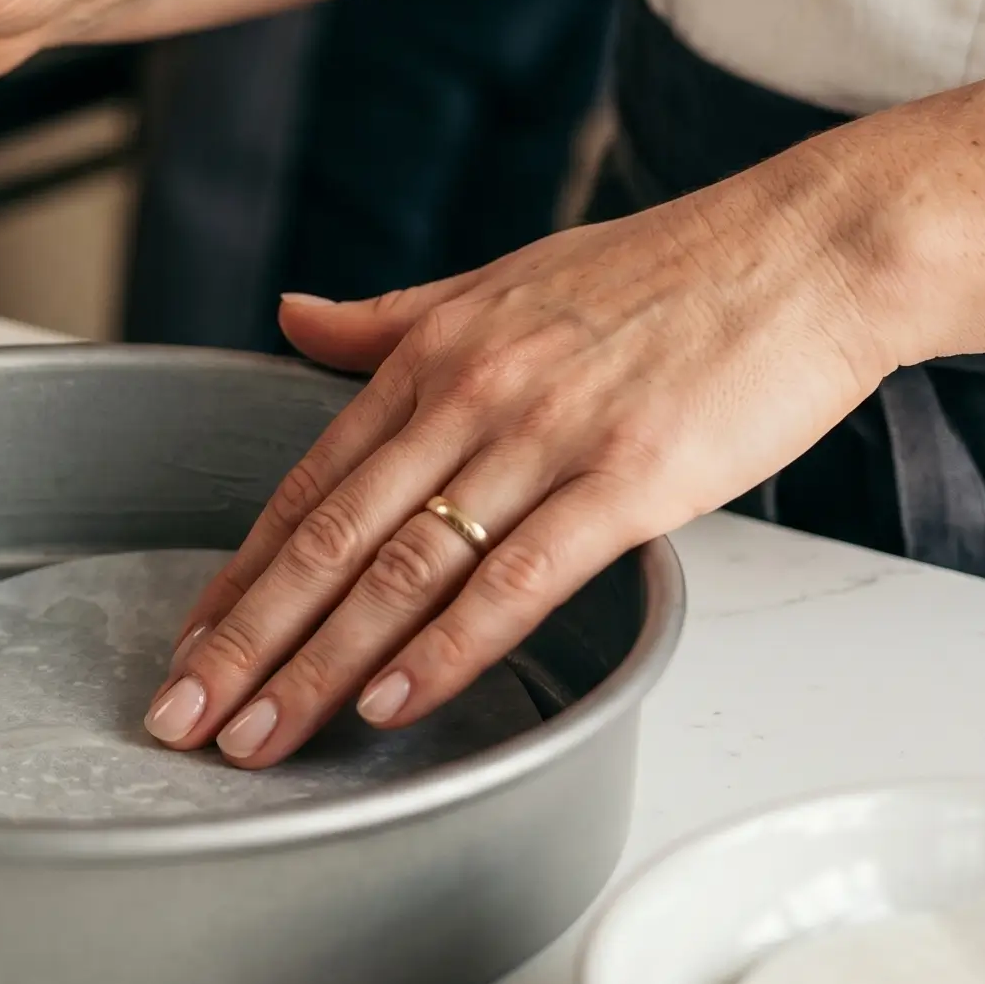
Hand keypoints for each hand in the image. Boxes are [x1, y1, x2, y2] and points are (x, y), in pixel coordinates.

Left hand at [144, 154, 900, 766]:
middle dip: (245, 640)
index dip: (239, 573)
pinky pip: (517, 579)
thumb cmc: (659, 271)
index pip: (307, 486)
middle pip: (329, 539)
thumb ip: (387, 322)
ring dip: (318, 663)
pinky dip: (446, 647)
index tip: (187, 642)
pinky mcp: (627, 480)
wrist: (805, 248)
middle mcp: (466, 398)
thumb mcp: (497, 281)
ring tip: (255, 735)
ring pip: (402, 569)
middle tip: (180, 717)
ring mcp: (543, 439)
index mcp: (430, 357)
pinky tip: (389, 703)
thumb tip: (291, 316)